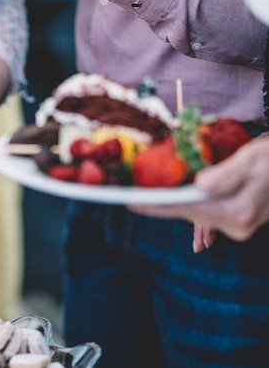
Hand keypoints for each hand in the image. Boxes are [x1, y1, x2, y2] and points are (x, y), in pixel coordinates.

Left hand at [129, 137, 268, 242]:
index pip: (187, 209)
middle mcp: (237, 224)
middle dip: (160, 206)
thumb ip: (227, 174)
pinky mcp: (237, 218)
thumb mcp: (253, 159)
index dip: (157, 205)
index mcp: (237, 211)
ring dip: (172, 207)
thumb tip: (201, 185)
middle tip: (130, 199)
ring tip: (142, 202)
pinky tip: (172, 215)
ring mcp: (238, 224)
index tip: (131, 202)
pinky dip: (189, 211)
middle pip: (188, 213)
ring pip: (195, 215)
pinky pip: (205, 215)